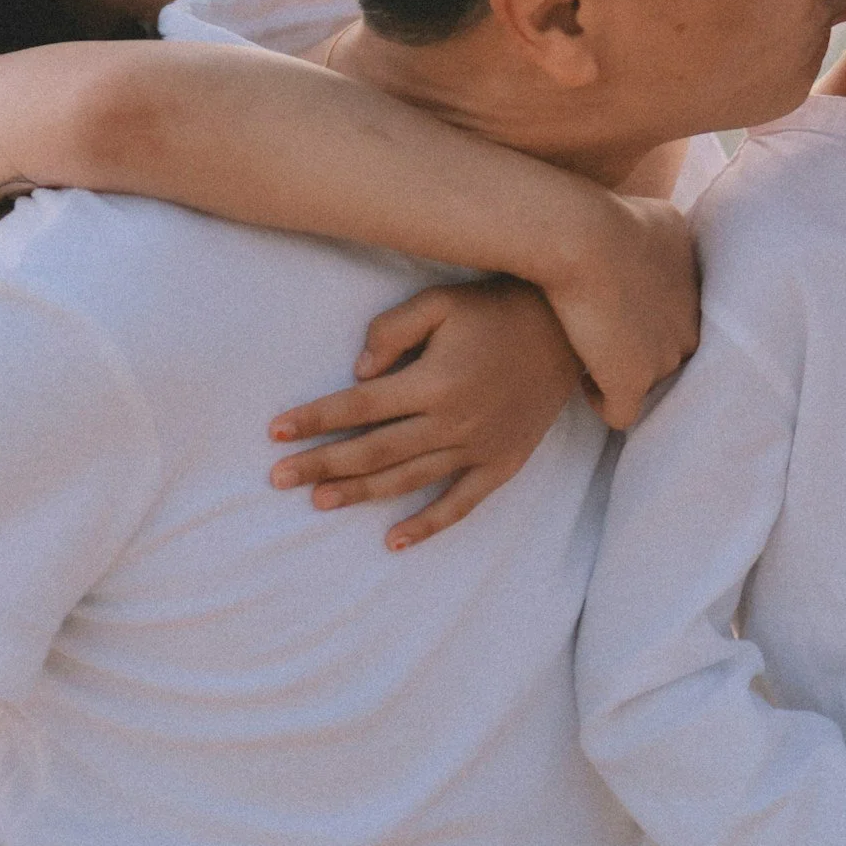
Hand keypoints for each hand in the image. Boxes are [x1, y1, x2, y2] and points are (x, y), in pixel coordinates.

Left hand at [267, 280, 580, 549]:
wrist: (570, 332)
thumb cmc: (496, 310)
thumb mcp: (441, 303)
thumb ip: (392, 330)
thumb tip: (357, 372)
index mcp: (432, 381)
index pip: (357, 408)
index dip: (314, 420)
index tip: (275, 433)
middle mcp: (451, 421)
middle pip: (372, 451)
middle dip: (321, 465)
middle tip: (277, 478)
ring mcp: (477, 448)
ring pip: (407, 480)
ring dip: (360, 494)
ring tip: (318, 502)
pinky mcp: (502, 463)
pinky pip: (460, 504)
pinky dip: (427, 525)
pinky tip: (394, 542)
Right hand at [538, 193, 698, 427]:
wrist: (583, 235)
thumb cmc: (605, 216)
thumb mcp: (660, 216)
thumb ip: (671, 242)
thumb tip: (659, 249)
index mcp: (698, 289)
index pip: (681, 319)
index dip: (649, 321)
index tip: (620, 314)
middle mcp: (691, 326)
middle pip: (671, 355)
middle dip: (641, 352)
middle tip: (606, 341)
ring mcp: (664, 359)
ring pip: (649, 382)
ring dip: (621, 374)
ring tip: (590, 358)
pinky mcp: (631, 382)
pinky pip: (621, 413)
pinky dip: (602, 401)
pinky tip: (585, 382)